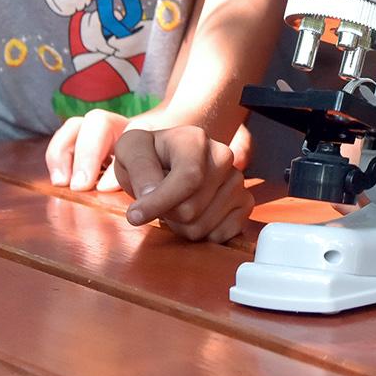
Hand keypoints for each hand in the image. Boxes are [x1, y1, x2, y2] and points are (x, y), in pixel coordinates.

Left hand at [49, 114, 250, 242]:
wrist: (168, 158)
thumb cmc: (148, 155)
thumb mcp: (131, 150)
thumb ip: (139, 168)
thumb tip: (149, 194)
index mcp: (196, 140)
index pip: (188, 179)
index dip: (160, 203)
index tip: (134, 216)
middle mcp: (222, 156)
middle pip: (191, 209)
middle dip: (167, 215)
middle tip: (159, 202)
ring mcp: (236, 181)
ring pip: (204, 227)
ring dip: (181, 226)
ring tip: (175, 207)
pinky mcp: (244, 203)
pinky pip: (222, 235)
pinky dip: (201, 235)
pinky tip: (193, 217)